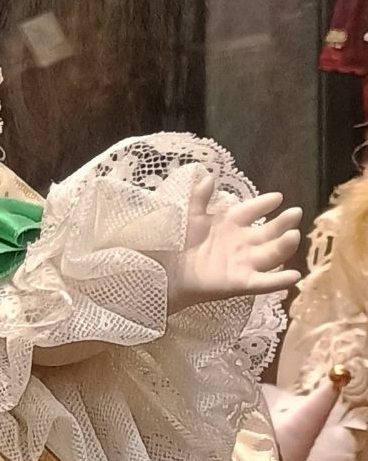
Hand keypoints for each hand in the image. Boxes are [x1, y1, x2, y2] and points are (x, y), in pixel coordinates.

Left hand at [166, 173, 300, 311]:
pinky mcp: (241, 283)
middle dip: (283, 222)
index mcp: (231, 223)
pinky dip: (279, 280)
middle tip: (296, 212)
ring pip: (271, 254)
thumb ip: (199, 197)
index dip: (264, 203)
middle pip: (269, 232)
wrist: (165, 271)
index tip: (278, 197)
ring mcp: (243, 263)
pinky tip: (295, 275)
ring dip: (285, 246)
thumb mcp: (188, 216)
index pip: (252, 210)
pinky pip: (264, 282)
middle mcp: (242, 242)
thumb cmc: (177, 242)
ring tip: (294, 236)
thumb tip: (208, 177)